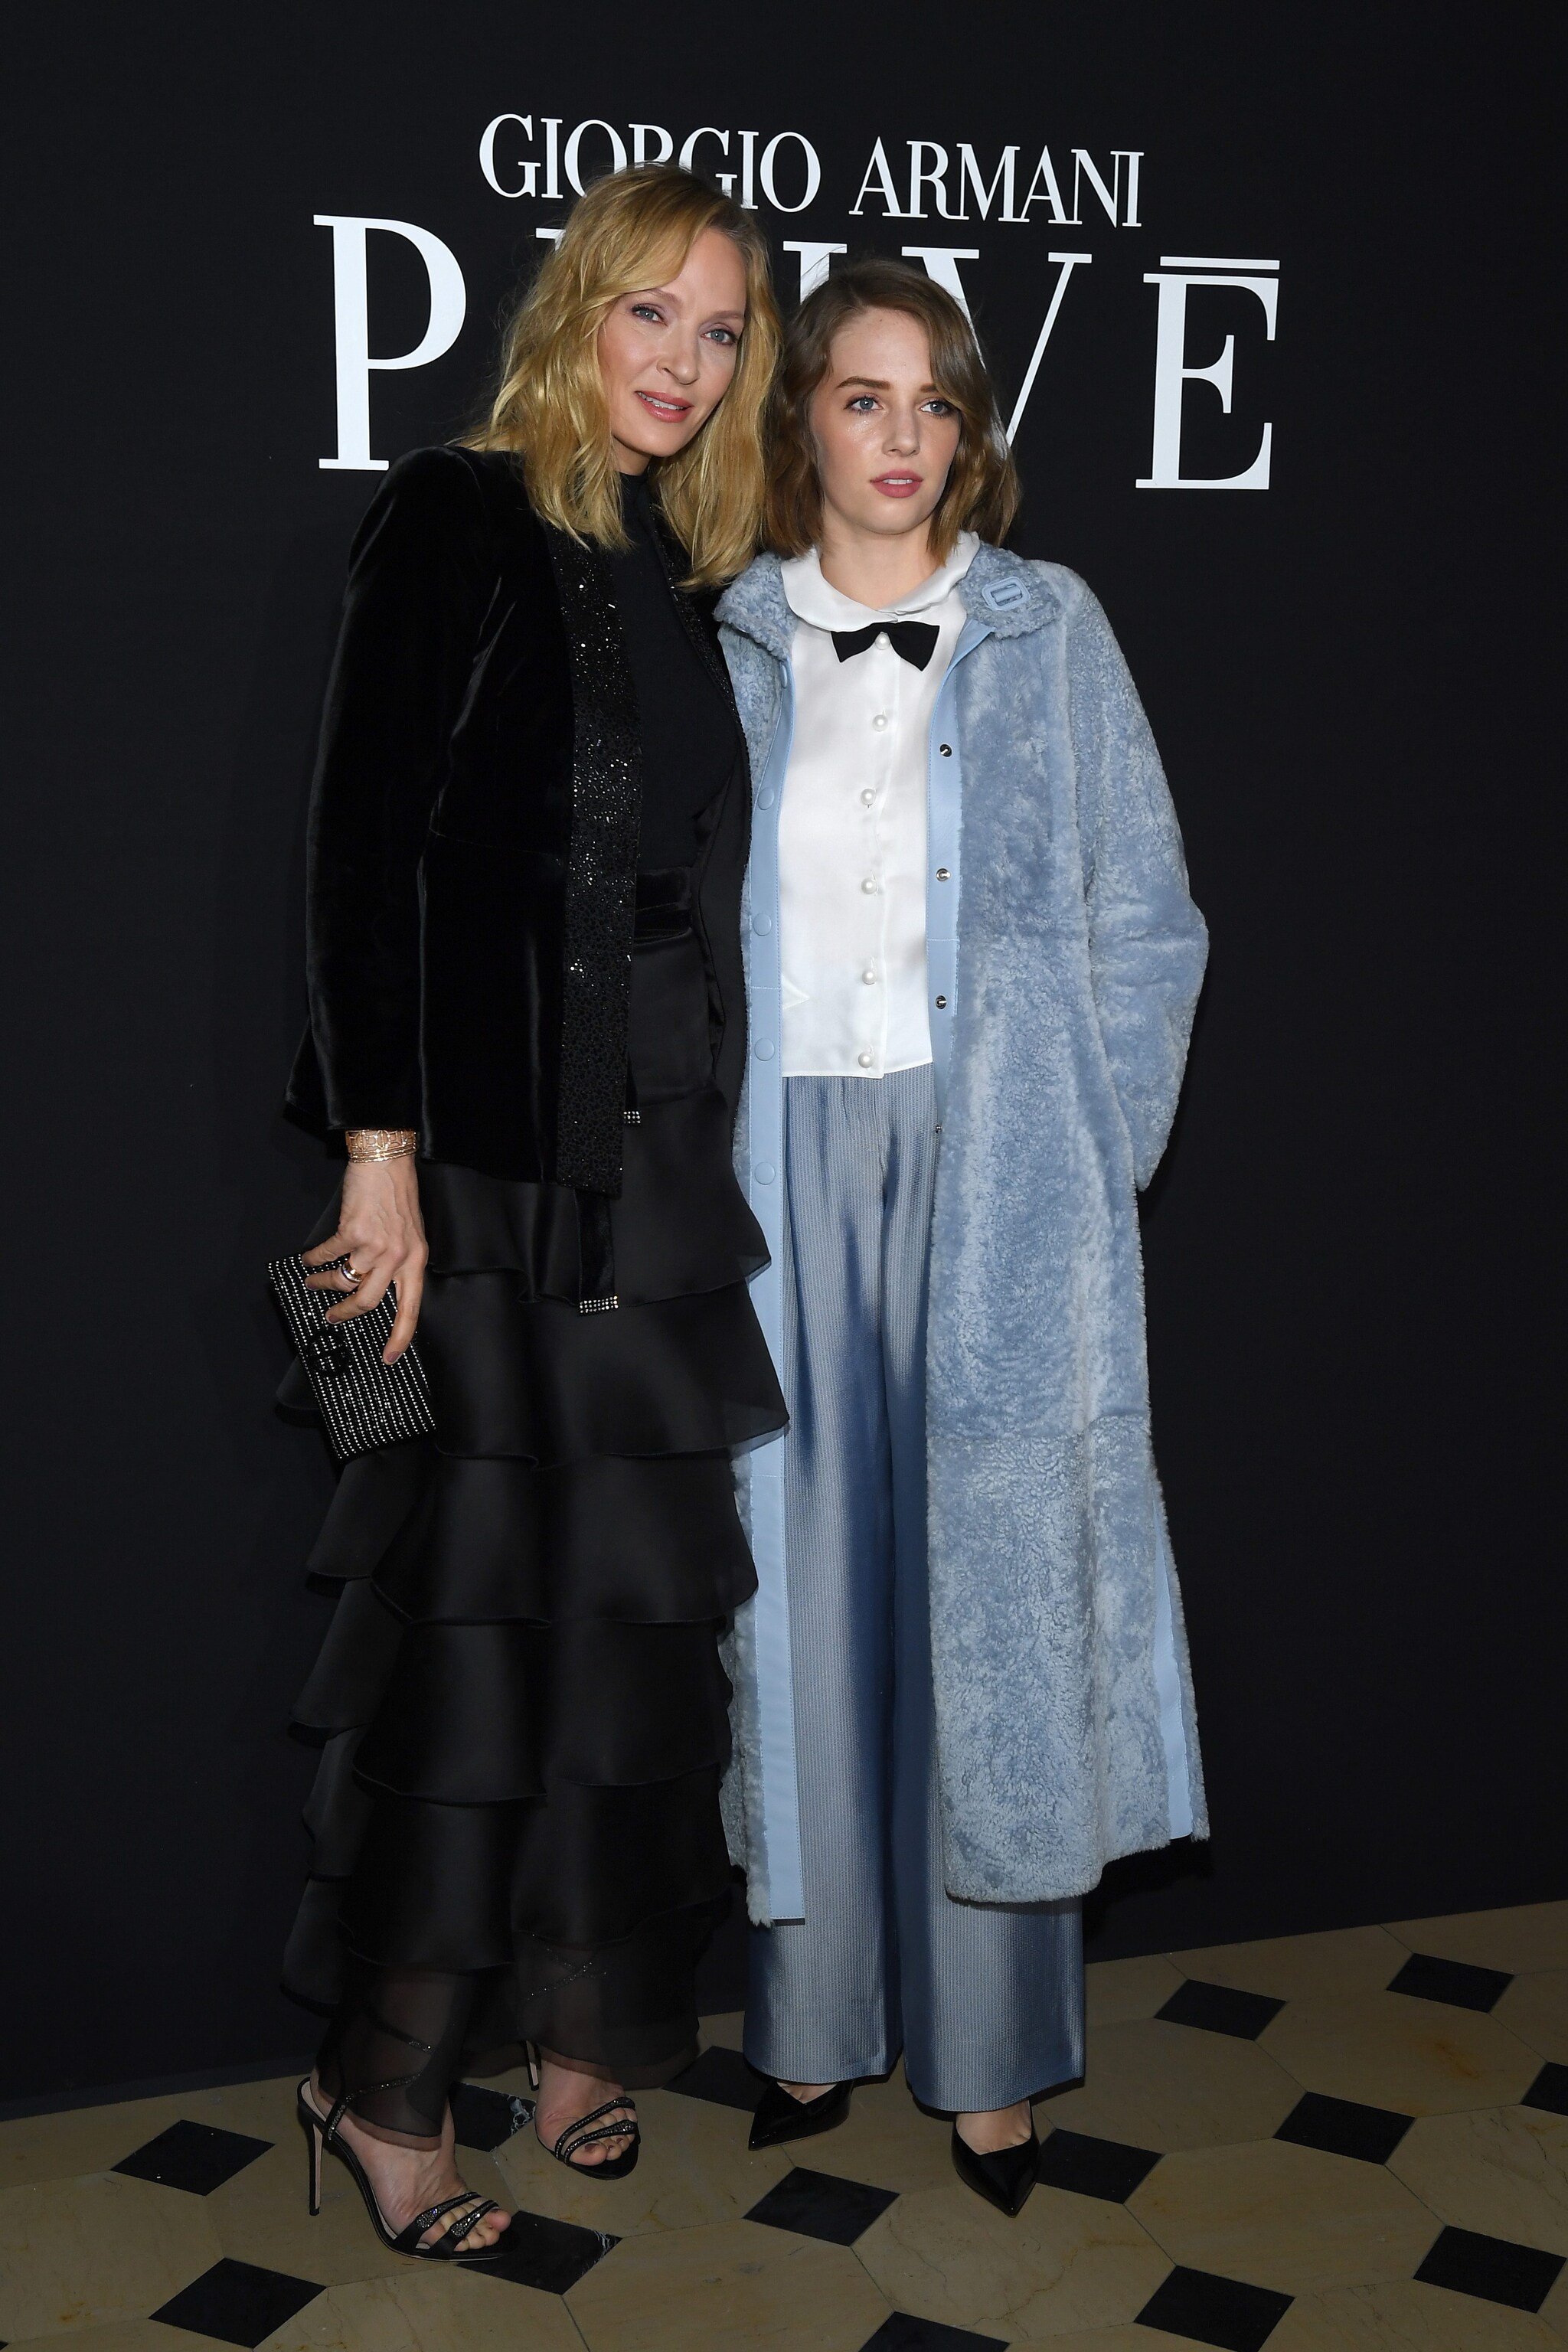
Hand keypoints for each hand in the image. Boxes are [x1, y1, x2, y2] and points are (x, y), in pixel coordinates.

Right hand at [303, 1156, 426, 1363]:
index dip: (400, 1337)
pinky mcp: (352, 1232)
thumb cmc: (398, 1193)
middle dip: (345, 1313)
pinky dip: (314, 1259)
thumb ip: (397, 1259)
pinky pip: (327, 1256)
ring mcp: (374, 1246)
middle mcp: (397, 1257)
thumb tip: (377, 1282)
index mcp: (415, 1260)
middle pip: (368, 1302)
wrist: (386, 1160)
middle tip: (333, 1317)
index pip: (410, 1308)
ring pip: (344, 1281)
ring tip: (314, 1282)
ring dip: (324, 1284)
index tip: (389, 1357)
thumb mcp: (411, 1233)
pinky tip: (309, 1259)